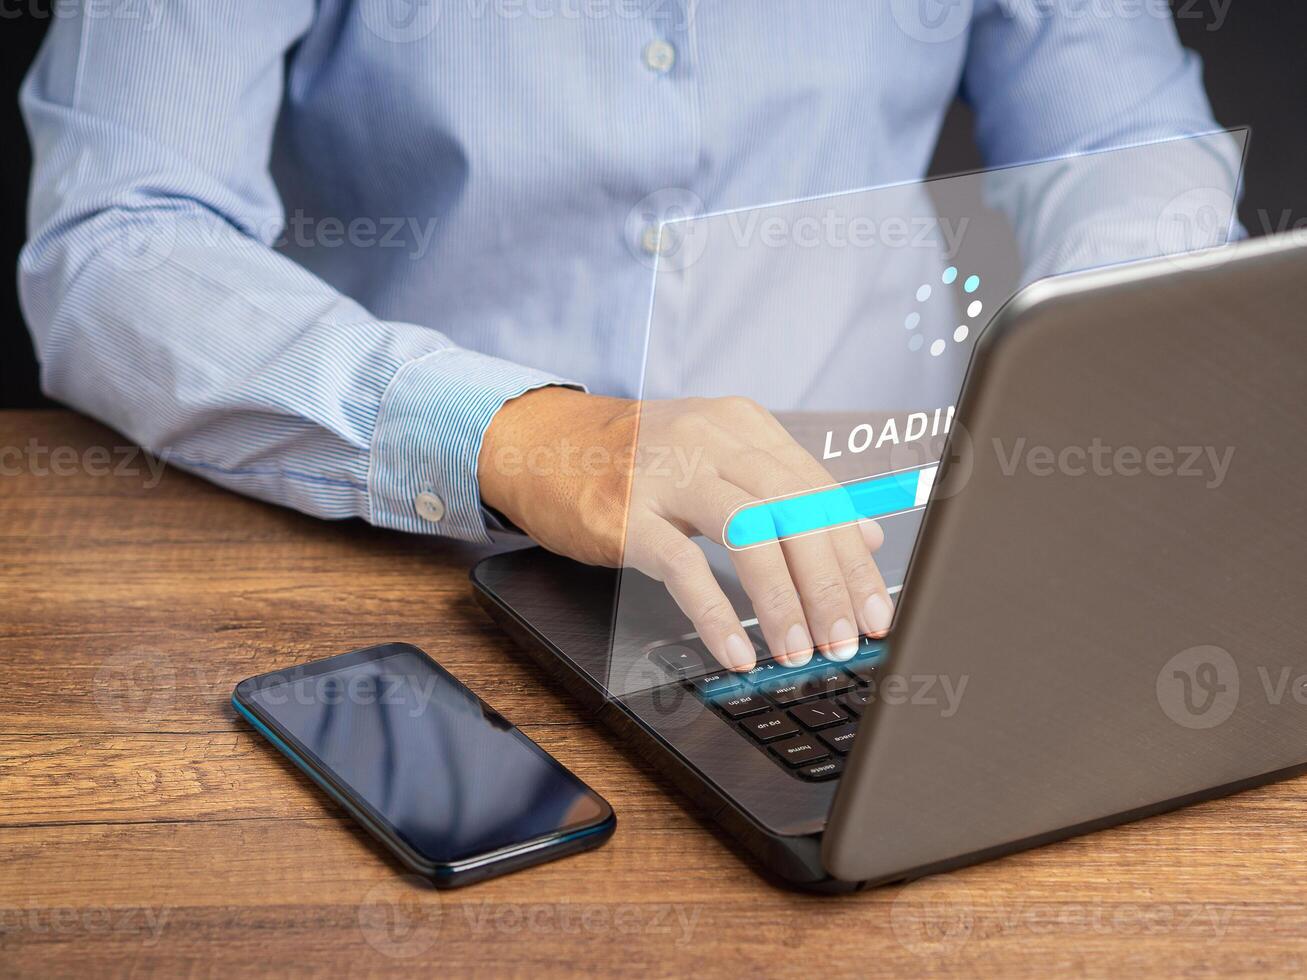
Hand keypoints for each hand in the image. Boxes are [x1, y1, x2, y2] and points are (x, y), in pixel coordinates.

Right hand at [478, 387, 893, 671]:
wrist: (543, 443)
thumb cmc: (637, 460)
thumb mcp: (717, 459)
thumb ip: (788, 490)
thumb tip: (863, 535)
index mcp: (742, 426)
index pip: (817, 489)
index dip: (853, 553)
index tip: (876, 605)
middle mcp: (711, 440)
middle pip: (793, 510)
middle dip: (831, 581)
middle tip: (850, 637)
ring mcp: (666, 475)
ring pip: (750, 533)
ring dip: (784, 599)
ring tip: (801, 650)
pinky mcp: (626, 513)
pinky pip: (684, 566)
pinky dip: (716, 614)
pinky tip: (736, 650)